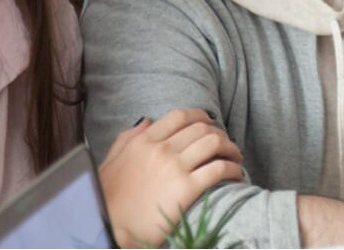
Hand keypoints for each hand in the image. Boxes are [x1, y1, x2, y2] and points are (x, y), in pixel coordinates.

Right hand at [98, 108, 243, 247]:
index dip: (201, 116)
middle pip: (201, 128)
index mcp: (144, 141)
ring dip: (230, 148)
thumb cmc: (107, 197)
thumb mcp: (111, 161)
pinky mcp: (187, 189)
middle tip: (227, 144)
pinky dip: (232, 169)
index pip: (180, 116)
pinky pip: (218, 169)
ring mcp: (175, 168)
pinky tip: (236, 175)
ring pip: (213, 143)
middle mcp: (161, 149)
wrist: (109, 226)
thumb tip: (147, 121)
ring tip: (235, 157)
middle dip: (220, 134)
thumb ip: (127, 138)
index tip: (210, 123)